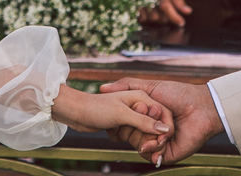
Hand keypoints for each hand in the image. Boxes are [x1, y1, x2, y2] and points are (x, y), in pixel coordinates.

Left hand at [51, 84, 172, 141]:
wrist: (76, 111)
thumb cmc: (97, 107)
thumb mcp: (123, 115)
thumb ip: (144, 122)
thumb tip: (164, 129)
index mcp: (142, 97)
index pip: (162, 115)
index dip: (162, 130)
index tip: (159, 142)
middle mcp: (138, 105)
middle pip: (153, 126)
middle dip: (147, 136)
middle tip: (139, 143)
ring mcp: (130, 114)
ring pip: (142, 132)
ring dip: (134, 137)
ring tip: (118, 130)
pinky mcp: (123, 123)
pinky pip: (131, 135)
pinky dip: (125, 137)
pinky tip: (114, 133)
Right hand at [100, 78, 221, 164]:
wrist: (200, 107)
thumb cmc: (178, 94)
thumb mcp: (149, 86)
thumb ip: (126, 85)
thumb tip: (102, 87)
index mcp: (144, 117)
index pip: (124, 124)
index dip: (122, 120)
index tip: (126, 110)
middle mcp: (149, 131)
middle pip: (128, 136)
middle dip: (134, 127)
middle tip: (145, 113)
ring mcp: (158, 143)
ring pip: (138, 146)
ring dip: (144, 137)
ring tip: (156, 126)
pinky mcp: (167, 153)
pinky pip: (151, 155)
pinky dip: (151, 148)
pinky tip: (157, 140)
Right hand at [140, 0, 191, 26]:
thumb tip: (188, 12)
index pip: (166, 7)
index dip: (175, 17)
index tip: (182, 23)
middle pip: (157, 17)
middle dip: (165, 17)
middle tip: (168, 10)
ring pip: (148, 18)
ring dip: (156, 16)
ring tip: (159, 8)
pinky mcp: (131, 2)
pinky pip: (140, 17)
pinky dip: (147, 16)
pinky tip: (150, 8)